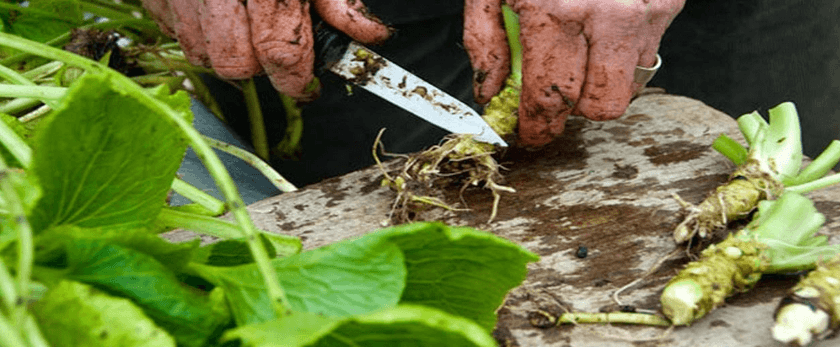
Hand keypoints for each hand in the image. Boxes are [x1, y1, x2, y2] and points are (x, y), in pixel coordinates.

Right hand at [141, 0, 390, 98]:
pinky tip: (213, 11)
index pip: (280, 53)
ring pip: (199, 52)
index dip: (295, 81)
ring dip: (223, 51)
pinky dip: (194, 29)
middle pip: (234, 63)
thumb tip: (370, 37)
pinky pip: (170, 28)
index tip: (305, 87)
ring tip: (241, 27)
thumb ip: (337, 0)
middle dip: (257, 68)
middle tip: (272, 49)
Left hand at [464, 0, 684, 145]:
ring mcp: (646, 9)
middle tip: (553, 97)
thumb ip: (485, 41)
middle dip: (573, 111)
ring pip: (631, 87)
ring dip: (600, 86)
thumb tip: (490, 93)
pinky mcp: (668, 0)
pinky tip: (600, 34)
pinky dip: (623, 57)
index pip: (550, 98)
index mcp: (557, 12)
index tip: (531, 136)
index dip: (538, 128)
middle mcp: (609, 16)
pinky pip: (648, 54)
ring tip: (577, 60)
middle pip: (601, 106)